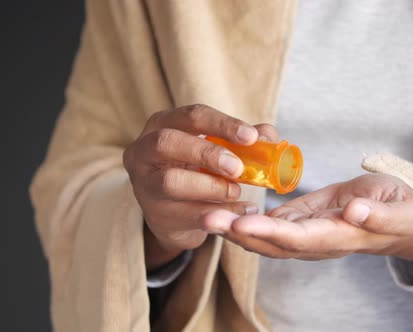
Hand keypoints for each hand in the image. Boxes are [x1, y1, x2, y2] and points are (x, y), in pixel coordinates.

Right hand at [123, 104, 277, 269]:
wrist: (176, 212)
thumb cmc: (198, 170)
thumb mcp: (217, 150)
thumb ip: (243, 140)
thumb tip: (268, 135)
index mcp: (163, 124)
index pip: (192, 116)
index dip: (222, 124)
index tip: (251, 137)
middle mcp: (144, 149)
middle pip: (168, 142)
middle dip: (207, 153)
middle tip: (238, 168)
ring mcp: (144, 183)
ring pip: (171, 181)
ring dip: (210, 186)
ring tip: (236, 192)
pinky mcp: (154, 214)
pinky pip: (183, 213)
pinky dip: (215, 213)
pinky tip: (238, 212)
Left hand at [202, 173, 412, 268]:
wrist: (398, 216)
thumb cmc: (403, 210)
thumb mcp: (402, 210)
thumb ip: (380, 216)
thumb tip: (353, 213)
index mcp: (339, 237)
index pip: (299, 239)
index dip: (270, 234)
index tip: (242, 224)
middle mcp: (316, 242)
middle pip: (272, 243)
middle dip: (239, 233)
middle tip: (208, 219)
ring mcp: (305, 233)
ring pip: (265, 236)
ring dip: (235, 228)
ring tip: (206, 214)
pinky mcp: (301, 220)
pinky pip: (270, 224)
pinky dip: (245, 218)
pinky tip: (224, 207)